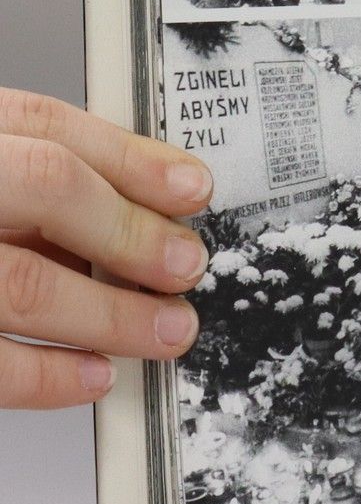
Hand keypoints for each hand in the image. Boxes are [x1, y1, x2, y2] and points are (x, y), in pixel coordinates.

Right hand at [0, 89, 210, 407]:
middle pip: (47, 187)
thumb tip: (156, 201)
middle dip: (133, 231)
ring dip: (111, 315)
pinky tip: (94, 375)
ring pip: (23, 283)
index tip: (194, 190)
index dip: (132, 160)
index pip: (45, 126)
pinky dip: (45, 377)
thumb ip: (43, 179)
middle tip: (188, 268)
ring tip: (167, 332)